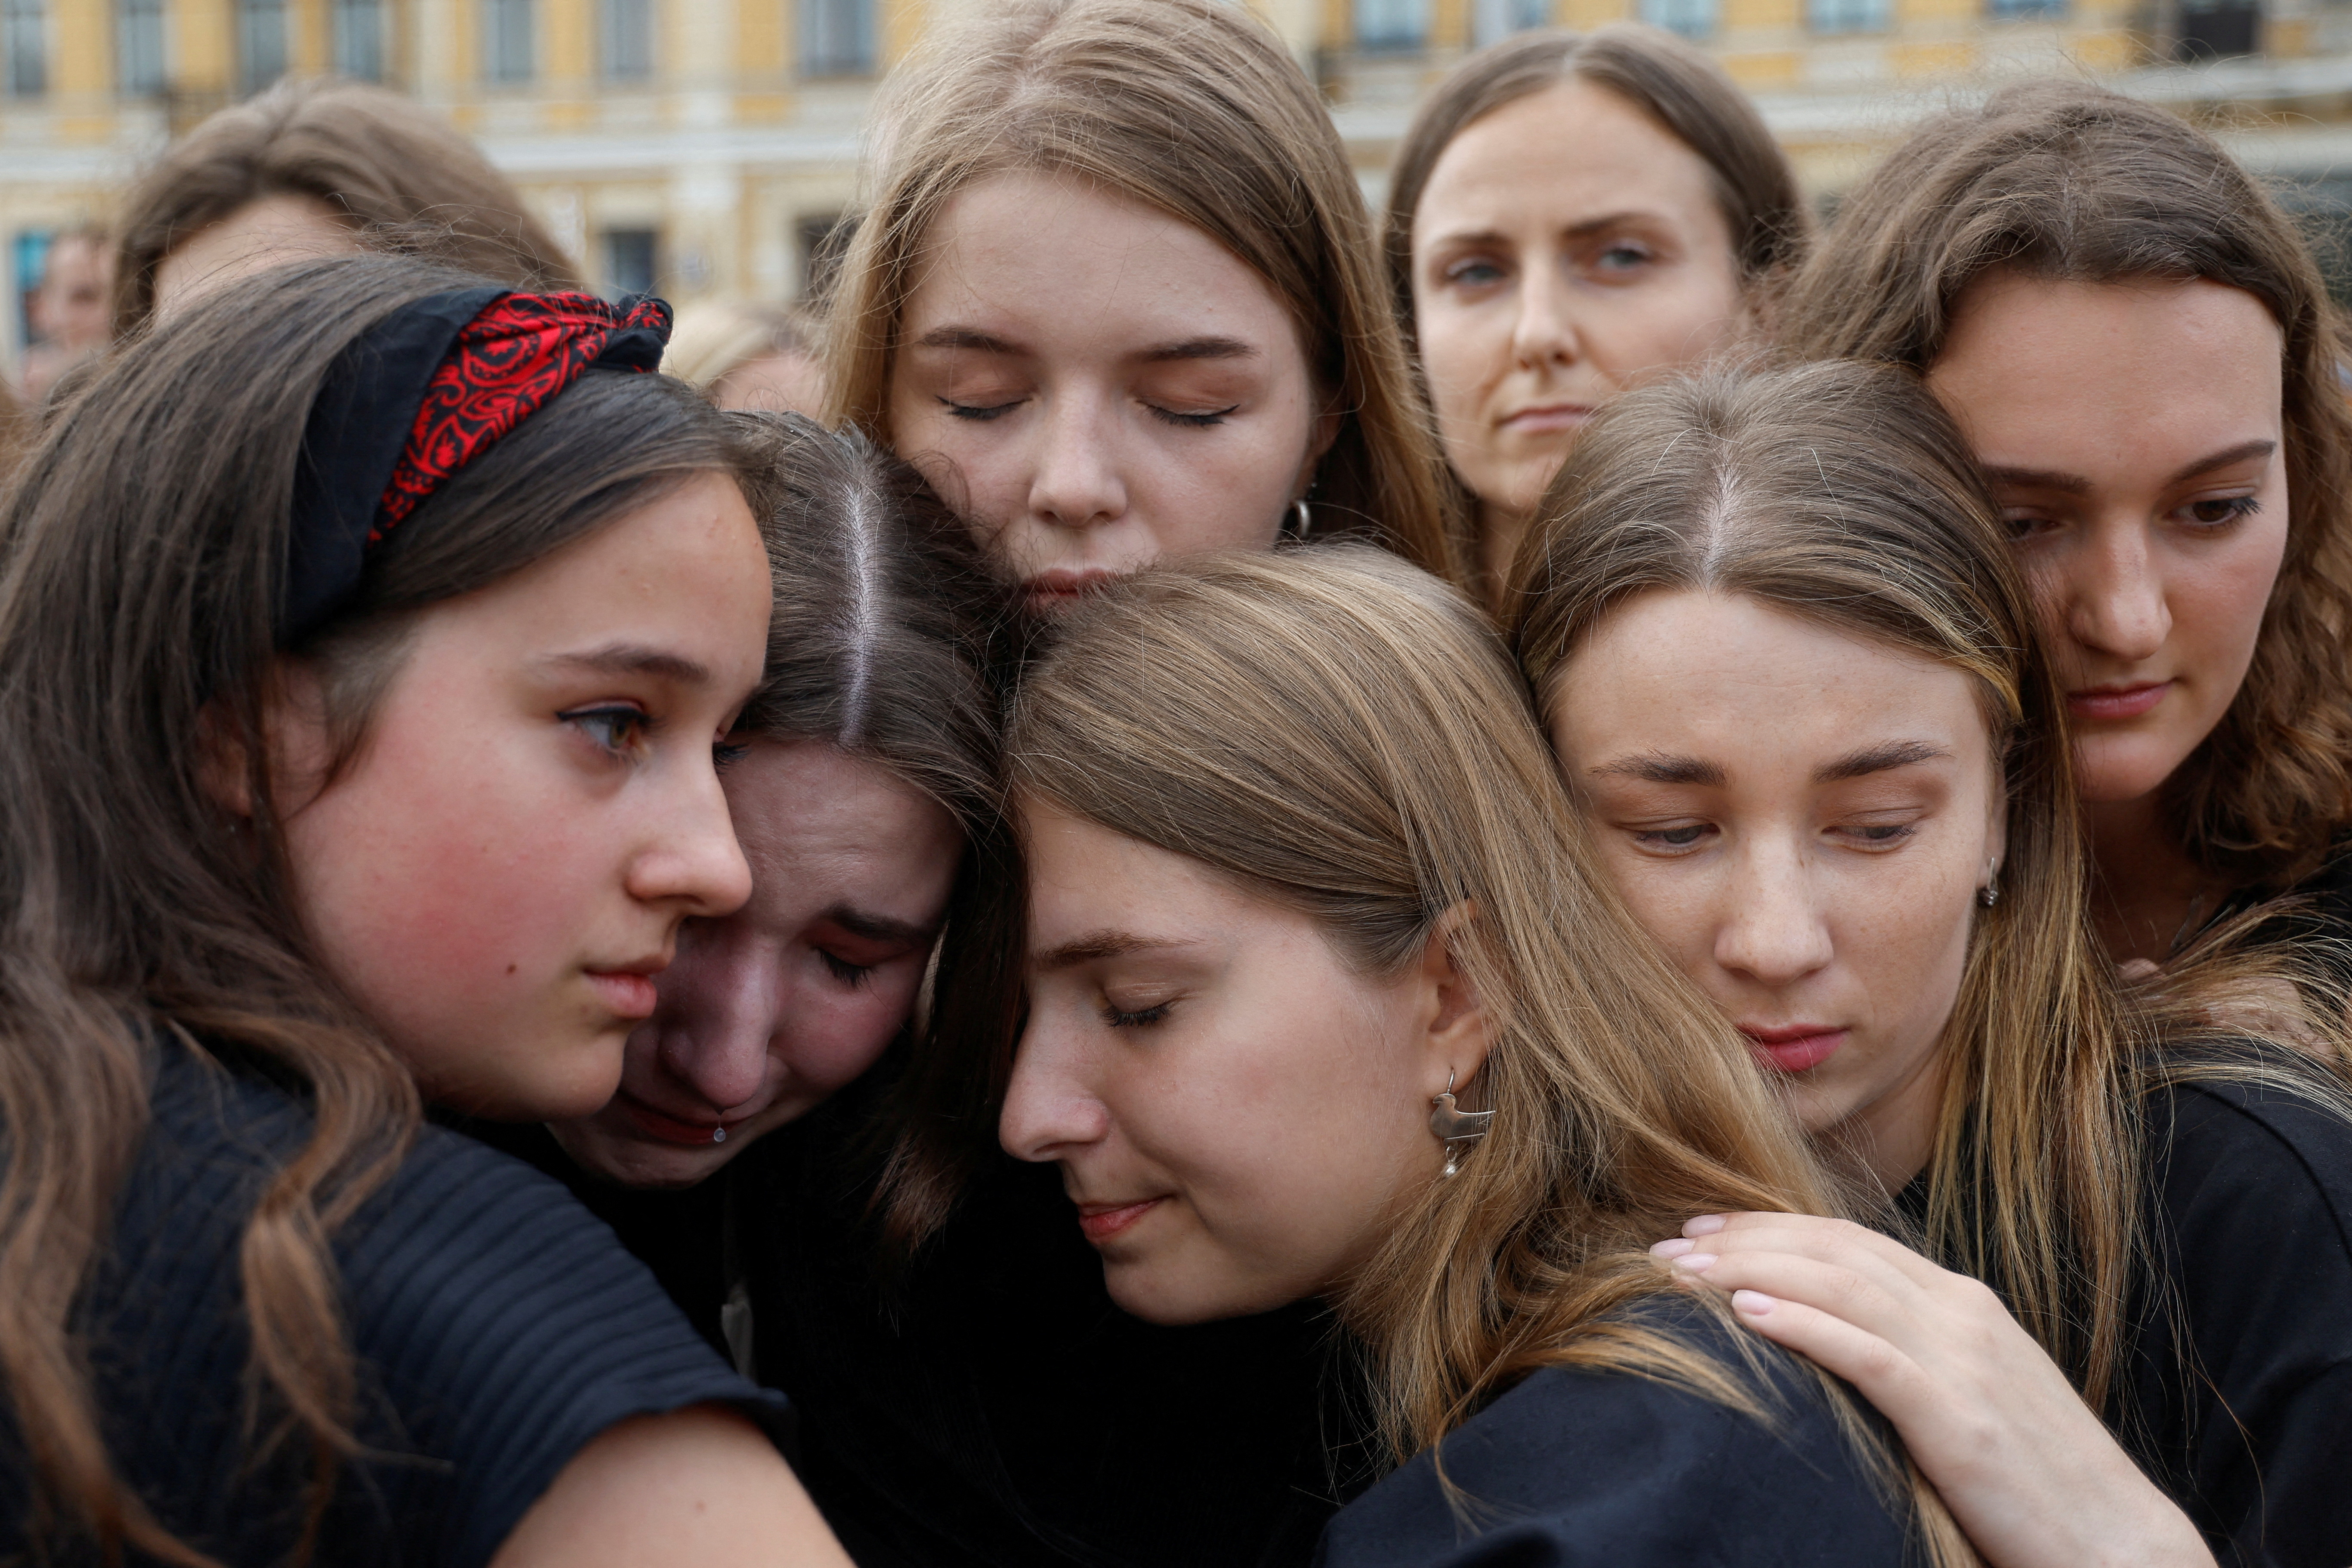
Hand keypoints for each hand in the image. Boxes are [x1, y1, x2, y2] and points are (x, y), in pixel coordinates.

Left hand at [1651, 1212, 2212, 1567]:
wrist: (2122, 1545)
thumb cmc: (2036, 1476)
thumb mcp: (1968, 1392)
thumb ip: (1911, 1352)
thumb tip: (1832, 1333)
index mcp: (1962, 1303)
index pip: (1845, 1241)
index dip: (1766, 1228)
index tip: (1699, 1233)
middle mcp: (1961, 1314)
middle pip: (1829, 1251)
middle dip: (1741, 1240)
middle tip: (1669, 1247)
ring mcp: (1964, 1362)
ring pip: (1838, 1287)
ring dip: (1749, 1271)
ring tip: (1682, 1274)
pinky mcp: (1961, 1419)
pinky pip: (1868, 1356)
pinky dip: (1803, 1325)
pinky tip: (1745, 1314)